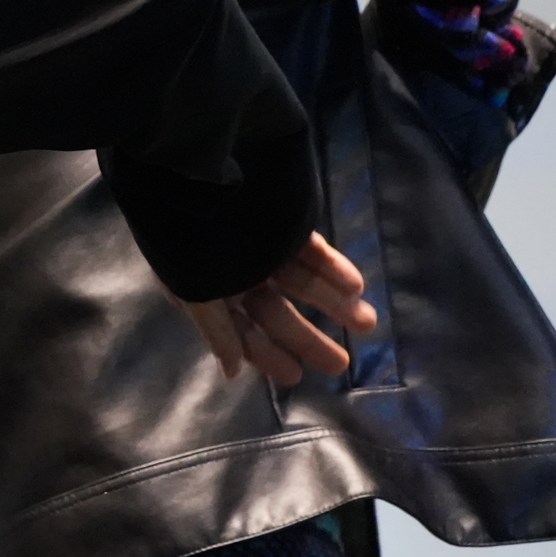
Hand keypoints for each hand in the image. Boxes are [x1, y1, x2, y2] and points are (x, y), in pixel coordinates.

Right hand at [177, 230, 378, 385]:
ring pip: (303, 283)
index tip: (296, 377)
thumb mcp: (196, 291)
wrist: (196, 179)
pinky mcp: (285, 225)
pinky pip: (313, 251)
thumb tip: (231, 373)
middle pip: (276, 313)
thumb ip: (217, 331)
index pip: (242, 331)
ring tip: (366, 322)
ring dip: (334, 303)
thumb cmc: (189, 241)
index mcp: (212, 291)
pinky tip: (354, 286)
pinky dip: (333, 267)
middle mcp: (239, 274)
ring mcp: (264, 249)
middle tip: (340, 364)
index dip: (267, 354)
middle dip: (308, 339)